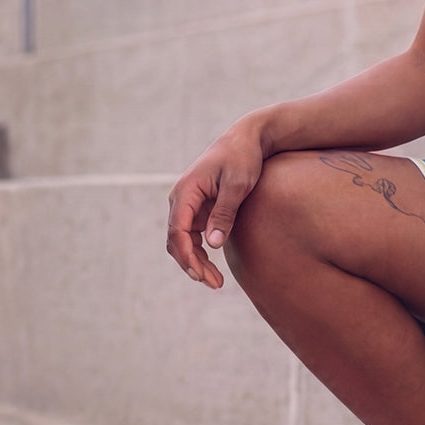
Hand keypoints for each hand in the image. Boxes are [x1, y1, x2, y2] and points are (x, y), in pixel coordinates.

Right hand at [166, 122, 265, 288]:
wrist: (247, 140)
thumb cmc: (242, 158)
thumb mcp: (237, 185)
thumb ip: (225, 213)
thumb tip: (213, 244)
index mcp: (186, 191)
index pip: (178, 229)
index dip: (186, 255)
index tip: (199, 273)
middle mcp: (182, 198)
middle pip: (177, 239)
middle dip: (191, 264)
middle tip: (213, 284)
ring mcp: (189, 204)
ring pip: (183, 241)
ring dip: (195, 262)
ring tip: (215, 283)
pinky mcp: (199, 208)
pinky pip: (193, 236)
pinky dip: (200, 252)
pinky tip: (212, 268)